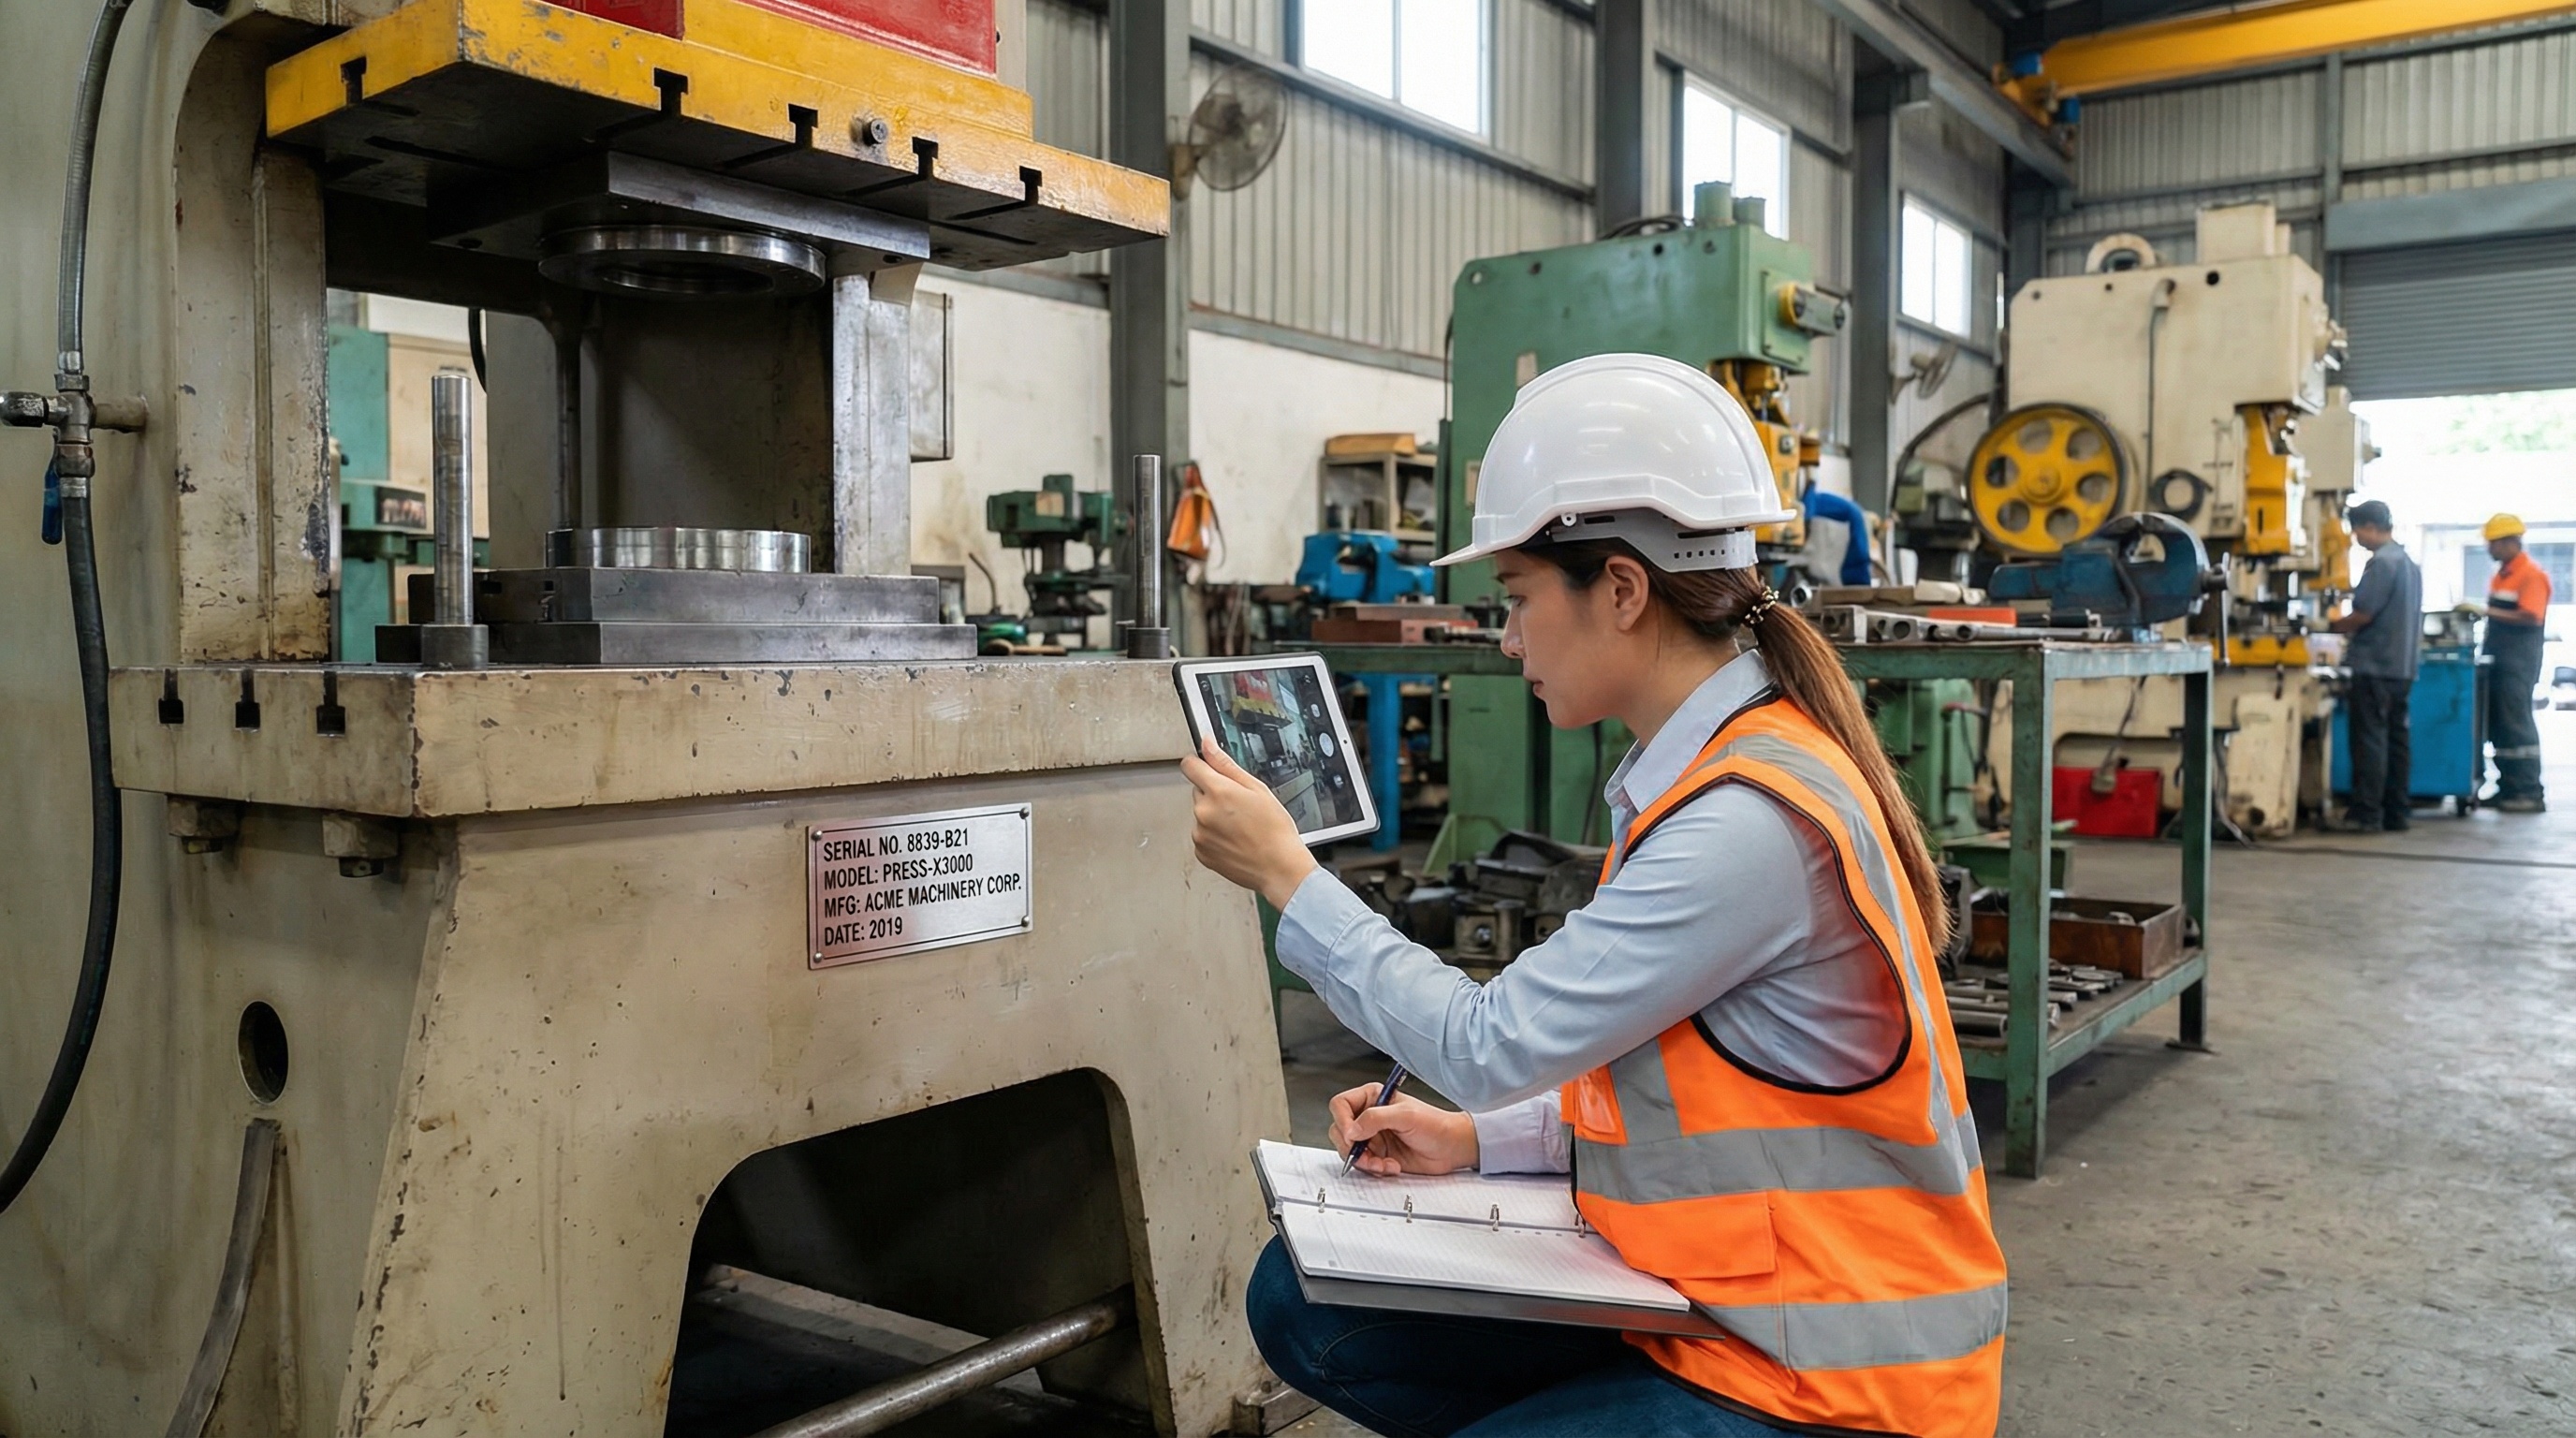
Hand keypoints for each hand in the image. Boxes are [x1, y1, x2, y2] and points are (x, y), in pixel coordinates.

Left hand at [1180, 738, 1318, 908]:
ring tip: (1241, 826)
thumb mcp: (1257, 788)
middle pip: (1199, 791)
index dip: (1200, 764)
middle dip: (1215, 794)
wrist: (1279, 868)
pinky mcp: (1201, 852)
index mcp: (1217, 792)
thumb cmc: (1275, 831)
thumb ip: (1226, 764)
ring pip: (1201, 814)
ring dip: (1214, 816)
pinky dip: (1214, 835)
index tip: (1208, 768)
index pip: (1190, 766)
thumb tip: (1207, 745)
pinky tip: (1235, 839)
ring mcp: (1200, 834)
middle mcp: (1203, 812)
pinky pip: (1203, 835)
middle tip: (1240, 805)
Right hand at [1329, 1086, 1477, 1175]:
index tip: (1353, 1135)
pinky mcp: (1378, 1156)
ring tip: (1383, 1164)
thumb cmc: (1435, 1125)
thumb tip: (1352, 1130)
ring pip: (1349, 1151)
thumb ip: (1376, 1118)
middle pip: (1340, 1131)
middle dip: (1351, 1147)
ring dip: (1364, 1162)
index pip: (1341, 1105)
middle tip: (1366, 1156)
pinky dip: (1374, 1170)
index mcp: (1372, 1098)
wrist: (1452, 1148)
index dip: (1342, 1121)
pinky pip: (1363, 1165)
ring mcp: (1372, 1138)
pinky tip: (1391, 1167)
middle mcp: (1369, 1117)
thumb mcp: (1406, 1116)